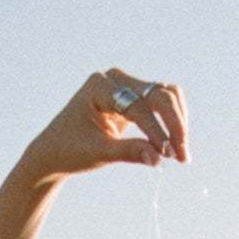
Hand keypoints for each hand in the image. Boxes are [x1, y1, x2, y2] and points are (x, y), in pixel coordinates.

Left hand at [18, 69, 188, 182]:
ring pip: (167, 96)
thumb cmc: (70, 150)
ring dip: (179, 123)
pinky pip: (164, 103)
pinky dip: (173, 122)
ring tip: (182, 155)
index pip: (138, 105)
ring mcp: (127, 85)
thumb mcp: (98, 153)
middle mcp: (116, 79)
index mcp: (100, 86)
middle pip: (160, 94)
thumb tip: (158, 159)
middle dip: (175, 125)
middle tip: (182, 156)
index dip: (155, 131)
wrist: (56, 150)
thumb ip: (128, 152)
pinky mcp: (135, 97)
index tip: (168, 155)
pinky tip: (175, 145)